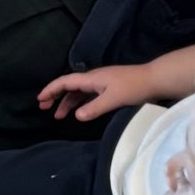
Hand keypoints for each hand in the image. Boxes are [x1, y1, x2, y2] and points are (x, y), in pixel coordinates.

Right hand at [37, 63, 152, 122]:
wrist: (154, 80)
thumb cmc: (134, 87)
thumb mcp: (113, 99)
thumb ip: (94, 108)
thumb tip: (76, 116)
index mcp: (91, 78)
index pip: (65, 82)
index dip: (51, 90)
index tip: (40, 100)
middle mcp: (93, 78)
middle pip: (69, 86)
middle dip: (55, 96)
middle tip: (44, 108)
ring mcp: (101, 82)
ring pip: (78, 92)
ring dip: (67, 102)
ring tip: (59, 116)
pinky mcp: (109, 88)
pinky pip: (87, 94)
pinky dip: (79, 102)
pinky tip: (78, 111)